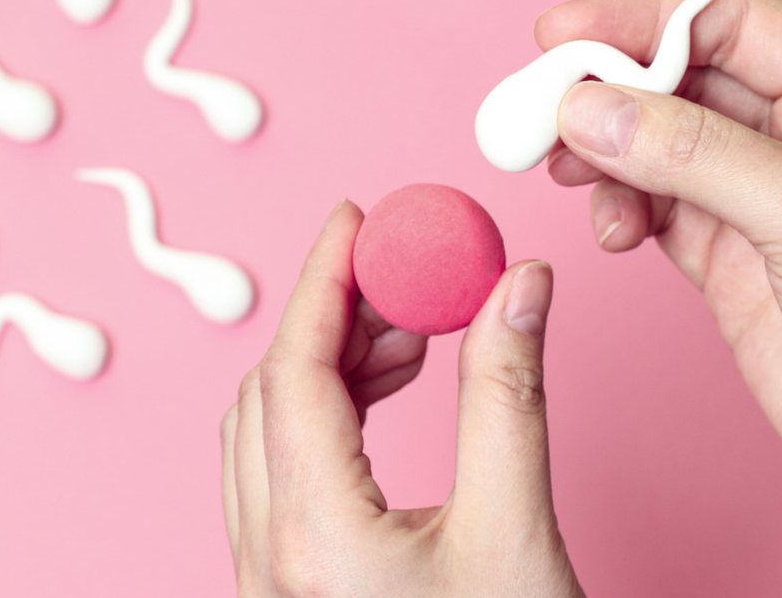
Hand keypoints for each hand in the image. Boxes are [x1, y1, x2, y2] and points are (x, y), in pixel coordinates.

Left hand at [221, 201, 583, 596]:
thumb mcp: (518, 534)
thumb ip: (508, 399)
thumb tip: (517, 286)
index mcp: (312, 542)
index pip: (293, 372)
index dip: (324, 281)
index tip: (355, 222)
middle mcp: (266, 565)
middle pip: (270, 396)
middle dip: (333, 320)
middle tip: (402, 280)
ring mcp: (265, 584)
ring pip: (264, 436)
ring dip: (327, 371)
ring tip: (409, 339)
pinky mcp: (285, 591)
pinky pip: (274, 480)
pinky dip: (320, 422)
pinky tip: (380, 398)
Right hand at [543, 0, 781, 594]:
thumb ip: (693, 155)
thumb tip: (588, 108)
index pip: (728, 23)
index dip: (640, 20)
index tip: (558, 33)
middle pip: (681, 80)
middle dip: (606, 89)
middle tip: (538, 110)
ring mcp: (763, 204)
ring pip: (658, 146)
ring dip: (603, 152)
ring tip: (562, 172)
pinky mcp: (731, 264)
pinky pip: (653, 211)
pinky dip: (617, 209)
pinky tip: (608, 227)